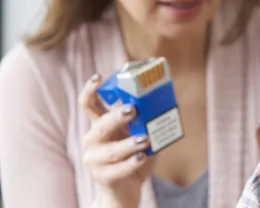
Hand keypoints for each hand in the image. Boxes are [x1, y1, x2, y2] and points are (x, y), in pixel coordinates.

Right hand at [78, 73, 152, 207]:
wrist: (126, 190)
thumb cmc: (134, 156)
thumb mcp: (139, 134)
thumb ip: (145, 120)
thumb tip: (162, 101)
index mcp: (100, 125)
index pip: (89, 104)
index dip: (91, 89)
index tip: (99, 76)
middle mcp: (93, 140)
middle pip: (101, 124)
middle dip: (116, 116)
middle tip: (132, 109)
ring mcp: (95, 160)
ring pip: (112, 150)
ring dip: (129, 143)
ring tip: (145, 139)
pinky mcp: (103, 177)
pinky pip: (119, 169)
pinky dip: (132, 162)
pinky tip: (143, 156)